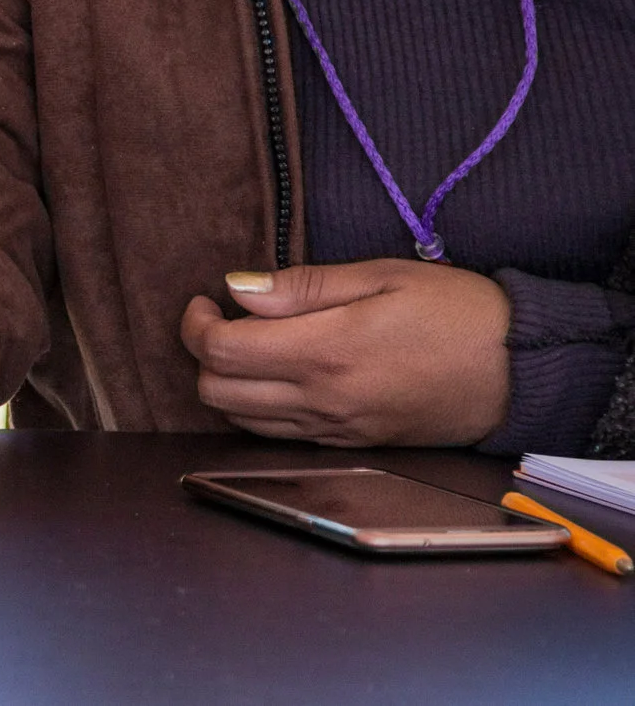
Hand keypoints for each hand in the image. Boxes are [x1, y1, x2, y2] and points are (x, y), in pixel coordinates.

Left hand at [179, 260, 510, 446]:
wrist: (522, 371)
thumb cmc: (458, 312)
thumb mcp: (381, 276)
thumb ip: (302, 286)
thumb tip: (237, 290)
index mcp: (325, 353)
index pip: (219, 352)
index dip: (195, 324)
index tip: (206, 300)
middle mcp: (323, 400)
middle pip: (216, 393)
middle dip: (202, 355)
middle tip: (222, 319)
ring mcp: (337, 429)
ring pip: (242, 422)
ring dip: (227, 384)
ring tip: (248, 345)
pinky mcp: (353, 442)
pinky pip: (280, 436)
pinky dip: (258, 409)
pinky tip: (277, 376)